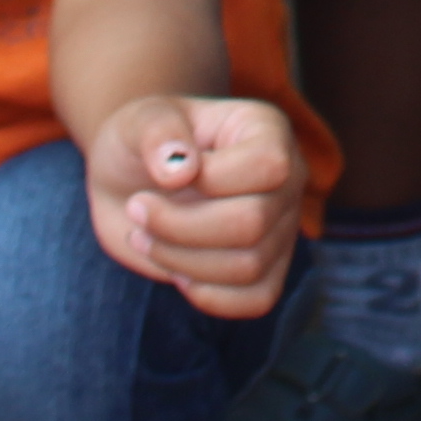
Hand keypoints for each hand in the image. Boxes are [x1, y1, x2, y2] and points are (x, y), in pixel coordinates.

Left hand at [85, 95, 302, 316]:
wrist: (132, 181)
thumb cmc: (141, 143)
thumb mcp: (139, 121)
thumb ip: (158, 132)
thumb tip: (181, 171)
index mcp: (267, 130)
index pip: (268, 166)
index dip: (210, 181)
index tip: (160, 177)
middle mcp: (287, 179)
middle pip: (253, 223)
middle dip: (179, 227)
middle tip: (137, 210)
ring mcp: (282, 227)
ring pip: (248, 267)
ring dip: (181, 260)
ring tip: (146, 236)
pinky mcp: (267, 270)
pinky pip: (255, 300)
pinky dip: (206, 295)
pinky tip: (175, 268)